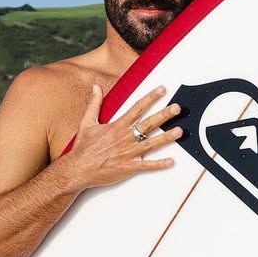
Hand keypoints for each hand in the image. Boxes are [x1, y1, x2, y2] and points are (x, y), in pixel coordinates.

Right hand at [66, 85, 181, 190]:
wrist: (77, 169)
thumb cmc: (83, 148)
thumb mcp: (87, 122)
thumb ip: (94, 104)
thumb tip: (96, 87)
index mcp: (117, 126)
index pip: (137, 108)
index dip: (151, 98)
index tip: (162, 90)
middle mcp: (125, 138)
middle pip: (149, 123)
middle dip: (164, 115)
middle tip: (177, 108)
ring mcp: (128, 153)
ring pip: (152, 143)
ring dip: (167, 137)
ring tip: (180, 131)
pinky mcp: (128, 167)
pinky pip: (147, 165)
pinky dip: (160, 164)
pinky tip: (171, 162)